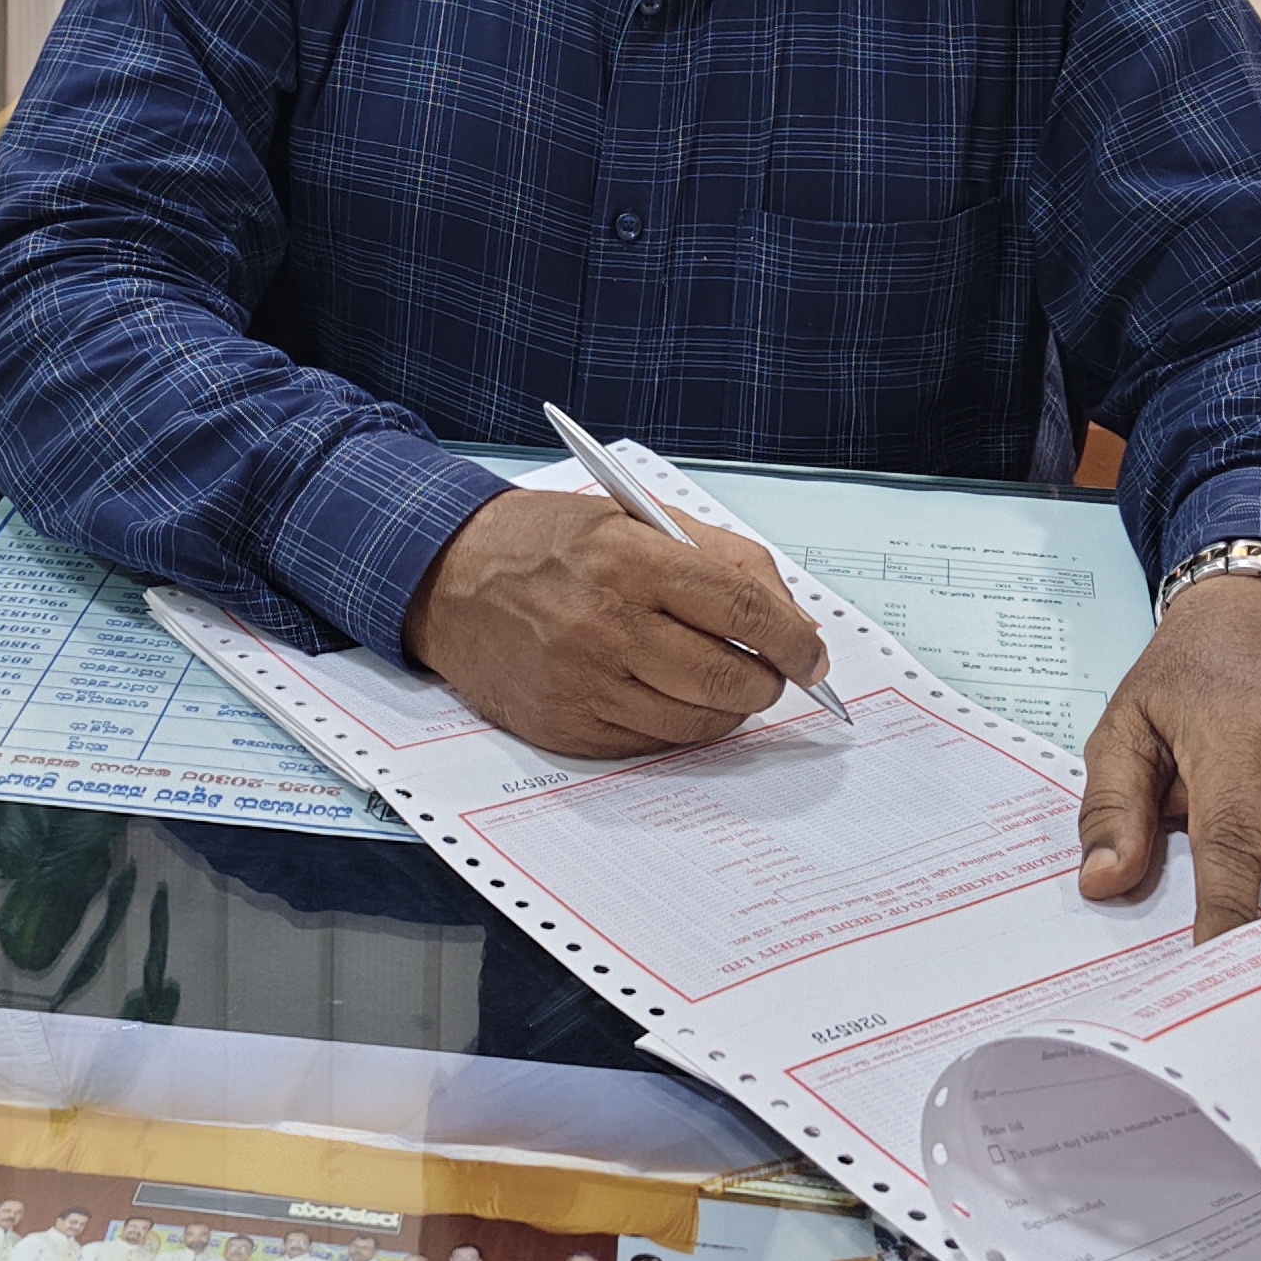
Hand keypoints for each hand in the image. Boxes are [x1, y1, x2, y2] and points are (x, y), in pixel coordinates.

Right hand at [405, 490, 827, 755]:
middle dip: (768, 683)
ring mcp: (580, 682)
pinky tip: (667, 695)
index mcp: (626, 558)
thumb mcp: (635, 517)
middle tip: (772, 674)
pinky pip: (651, 743)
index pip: (741, 609)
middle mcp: (602, 624)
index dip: (793, 640)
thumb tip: (792, 619)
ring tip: (721, 682)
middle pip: (727, 678)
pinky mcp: (564, 725)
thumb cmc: (545, 543)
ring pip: (696, 723)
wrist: (448, 579)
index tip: (812, 655)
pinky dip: (677, 725)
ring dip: (727, 710)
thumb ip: (722, 558)